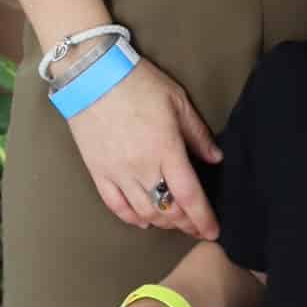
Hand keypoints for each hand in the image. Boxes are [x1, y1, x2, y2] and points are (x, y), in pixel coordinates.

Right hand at [64, 56, 221, 237]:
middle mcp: (142, 167)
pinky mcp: (98, 172)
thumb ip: (198, 134)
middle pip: (168, 209)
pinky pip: (115, 205)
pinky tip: (143, 221)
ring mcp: (117, 172)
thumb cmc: (138, 83)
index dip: (203, 218)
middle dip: (186, 223)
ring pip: (144, 211)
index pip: (189, 196)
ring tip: (173, 221)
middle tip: (196, 226)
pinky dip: (132, 217)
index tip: (213, 232)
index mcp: (166, 149)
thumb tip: (215, 159)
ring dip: (162, 221)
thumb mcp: (178, 101)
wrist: (91, 74)